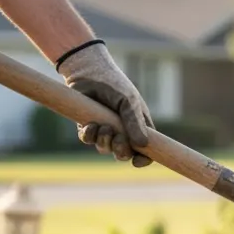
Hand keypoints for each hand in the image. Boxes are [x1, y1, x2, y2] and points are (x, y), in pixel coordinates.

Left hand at [55, 41, 154, 166]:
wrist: (88, 71)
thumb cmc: (115, 85)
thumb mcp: (129, 102)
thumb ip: (135, 123)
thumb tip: (142, 146)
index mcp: (138, 126)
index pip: (146, 151)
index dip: (143, 159)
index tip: (138, 161)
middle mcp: (122, 131)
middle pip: (124, 154)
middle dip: (121, 151)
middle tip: (118, 139)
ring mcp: (104, 130)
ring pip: (105, 149)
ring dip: (104, 141)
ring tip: (103, 125)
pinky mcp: (88, 126)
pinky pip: (88, 140)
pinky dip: (89, 135)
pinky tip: (90, 124)